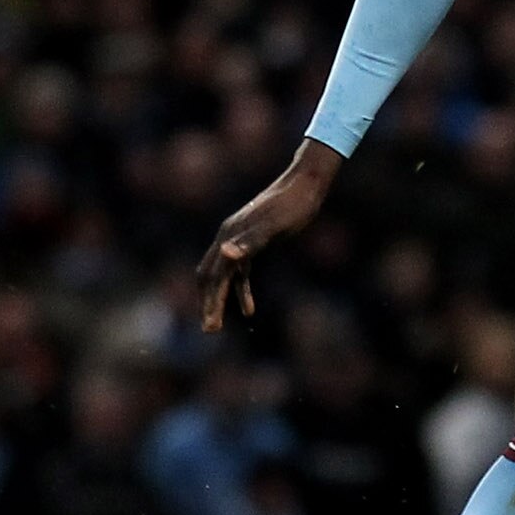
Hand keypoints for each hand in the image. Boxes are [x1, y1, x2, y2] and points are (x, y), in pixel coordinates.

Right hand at [197, 140, 344, 331]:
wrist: (305, 184)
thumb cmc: (292, 207)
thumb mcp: (274, 227)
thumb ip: (249, 242)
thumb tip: (225, 254)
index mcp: (229, 236)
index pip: (213, 275)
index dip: (210, 301)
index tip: (210, 327)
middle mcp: (228, 237)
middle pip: (209, 276)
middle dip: (208, 303)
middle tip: (210, 331)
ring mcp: (238, 239)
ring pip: (222, 275)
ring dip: (220, 299)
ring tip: (218, 326)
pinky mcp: (252, 243)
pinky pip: (240, 273)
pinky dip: (241, 291)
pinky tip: (249, 310)